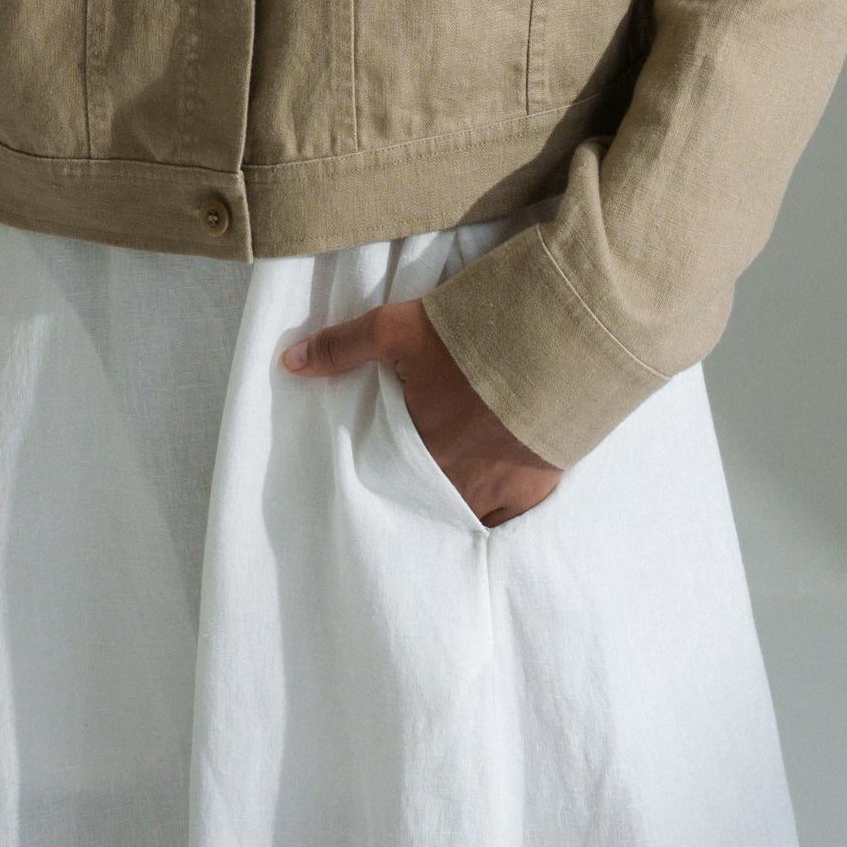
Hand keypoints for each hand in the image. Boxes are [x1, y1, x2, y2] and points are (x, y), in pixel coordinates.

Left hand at [282, 296, 560, 526]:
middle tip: (410, 483)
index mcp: (419, 448)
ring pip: (464, 513)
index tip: (376, 472)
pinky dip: (495, 515)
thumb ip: (343, 347)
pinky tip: (487, 508)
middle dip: (415, 494)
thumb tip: (289, 363)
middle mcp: (456, 479)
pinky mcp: (537, 486)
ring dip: (452, 504)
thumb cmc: (473, 335)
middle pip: (426, 499)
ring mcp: (500, 487)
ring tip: (444, 495)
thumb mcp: (398, 327)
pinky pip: (509, 519)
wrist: (557, 339)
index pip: (386, 478)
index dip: (380, 475)